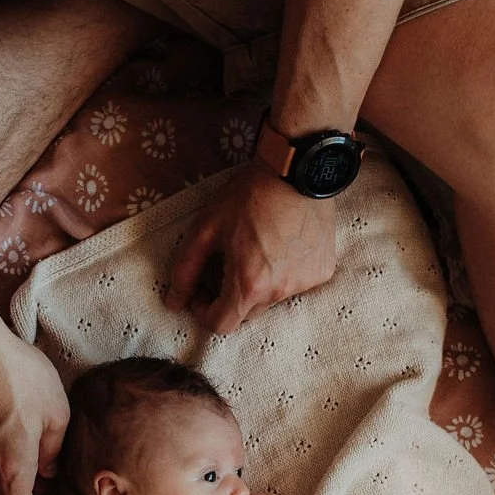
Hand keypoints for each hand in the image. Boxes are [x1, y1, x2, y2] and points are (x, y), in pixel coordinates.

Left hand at [167, 167, 337, 334]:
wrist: (296, 170)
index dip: (203, 311)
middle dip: (229, 296)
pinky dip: (283, 272)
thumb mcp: (206, 230)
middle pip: (246, 314)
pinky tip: (281, 244)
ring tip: (255, 247)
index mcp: (249, 285)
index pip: (220, 325)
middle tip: (225, 263)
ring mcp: (305, 283)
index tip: (201, 290)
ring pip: (271, 299)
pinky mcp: (322, 271)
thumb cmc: (248, 196)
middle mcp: (280, 292)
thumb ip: (185, 271)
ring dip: (258, 283)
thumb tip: (173, 302)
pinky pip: (295, 283)